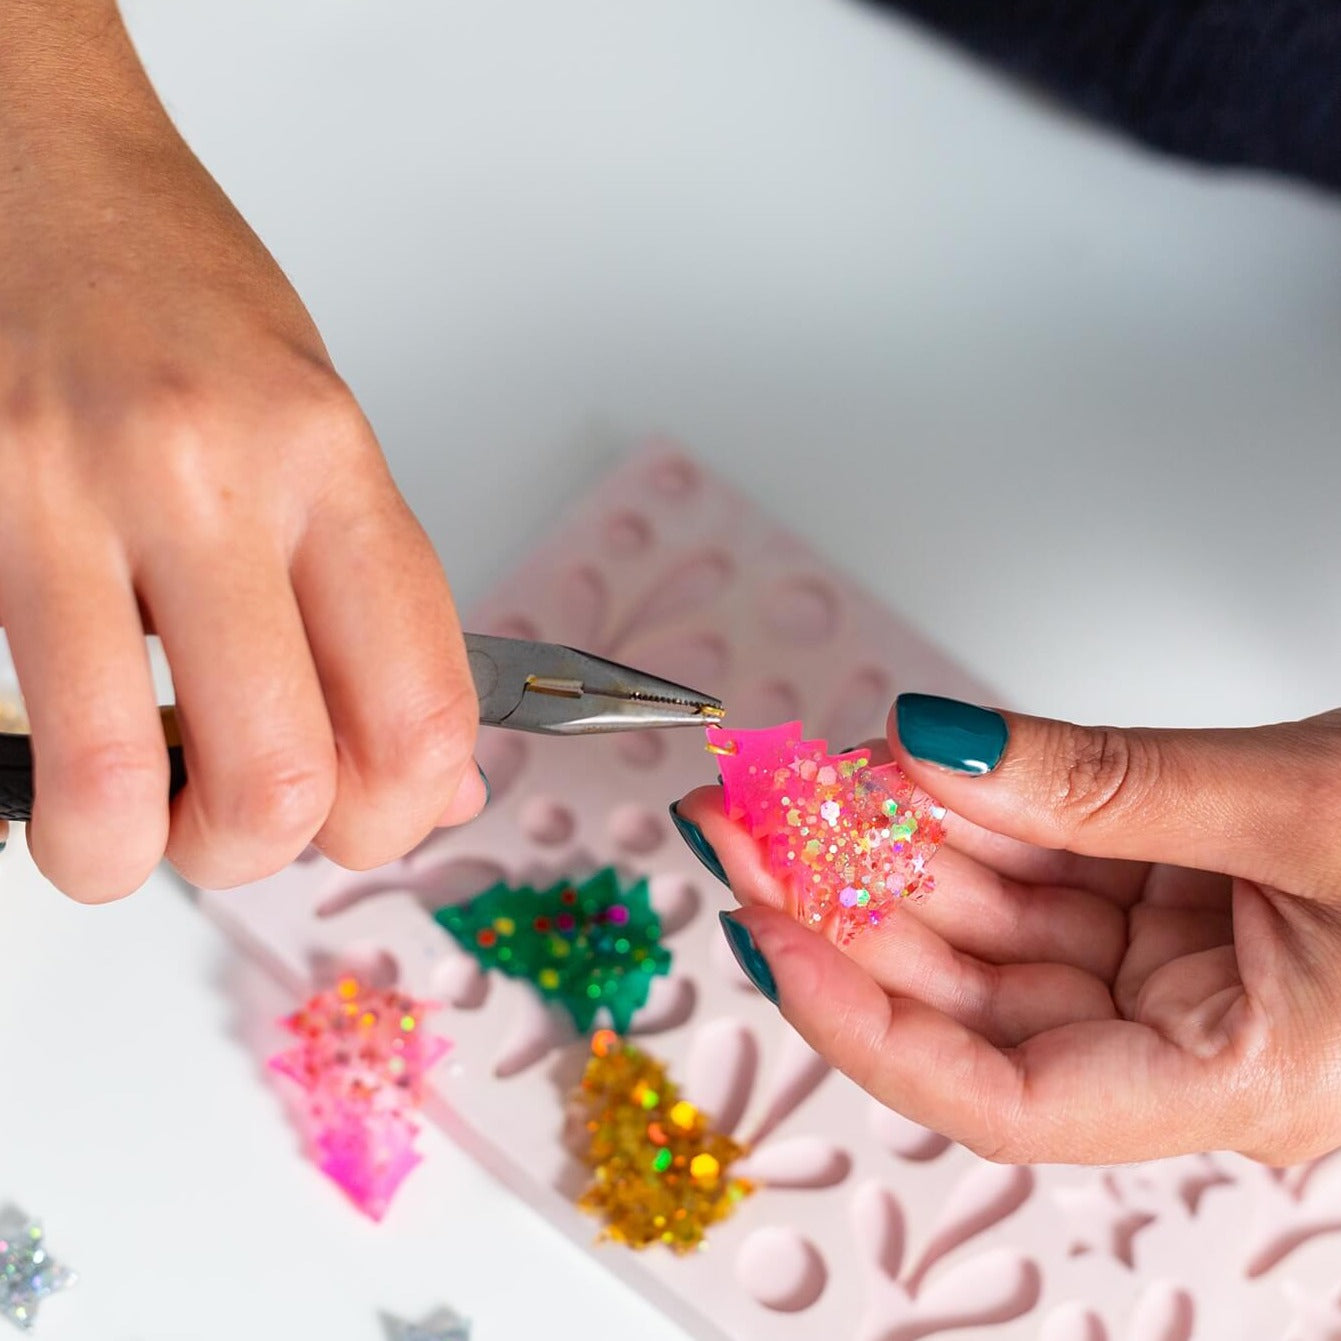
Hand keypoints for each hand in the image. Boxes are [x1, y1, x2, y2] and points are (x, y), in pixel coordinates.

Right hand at [0, 5, 484, 898]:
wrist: (33, 173)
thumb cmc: (181, 303)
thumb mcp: (324, 436)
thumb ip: (378, 609)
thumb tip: (428, 778)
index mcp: (329, 461)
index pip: (419, 703)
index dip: (407, 811)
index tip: (379, 820)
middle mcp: (207, 478)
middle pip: (281, 775)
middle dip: (266, 853)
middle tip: (246, 831)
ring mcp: (65, 498)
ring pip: (116, 782)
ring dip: (130, 854)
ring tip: (134, 828)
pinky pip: (12, 724)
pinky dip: (41, 786)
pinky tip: (64, 747)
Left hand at [675, 696, 1340, 1164]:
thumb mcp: (1306, 811)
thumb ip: (1108, 782)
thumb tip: (938, 745)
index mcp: (1232, 1081)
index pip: (997, 1094)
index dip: (859, 1017)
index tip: (764, 928)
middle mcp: (1184, 1032)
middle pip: (968, 989)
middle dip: (843, 898)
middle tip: (749, 816)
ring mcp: (1171, 954)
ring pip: (992, 911)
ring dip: (892, 840)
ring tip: (800, 777)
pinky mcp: (1169, 881)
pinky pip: (1039, 852)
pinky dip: (966, 804)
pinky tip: (893, 766)